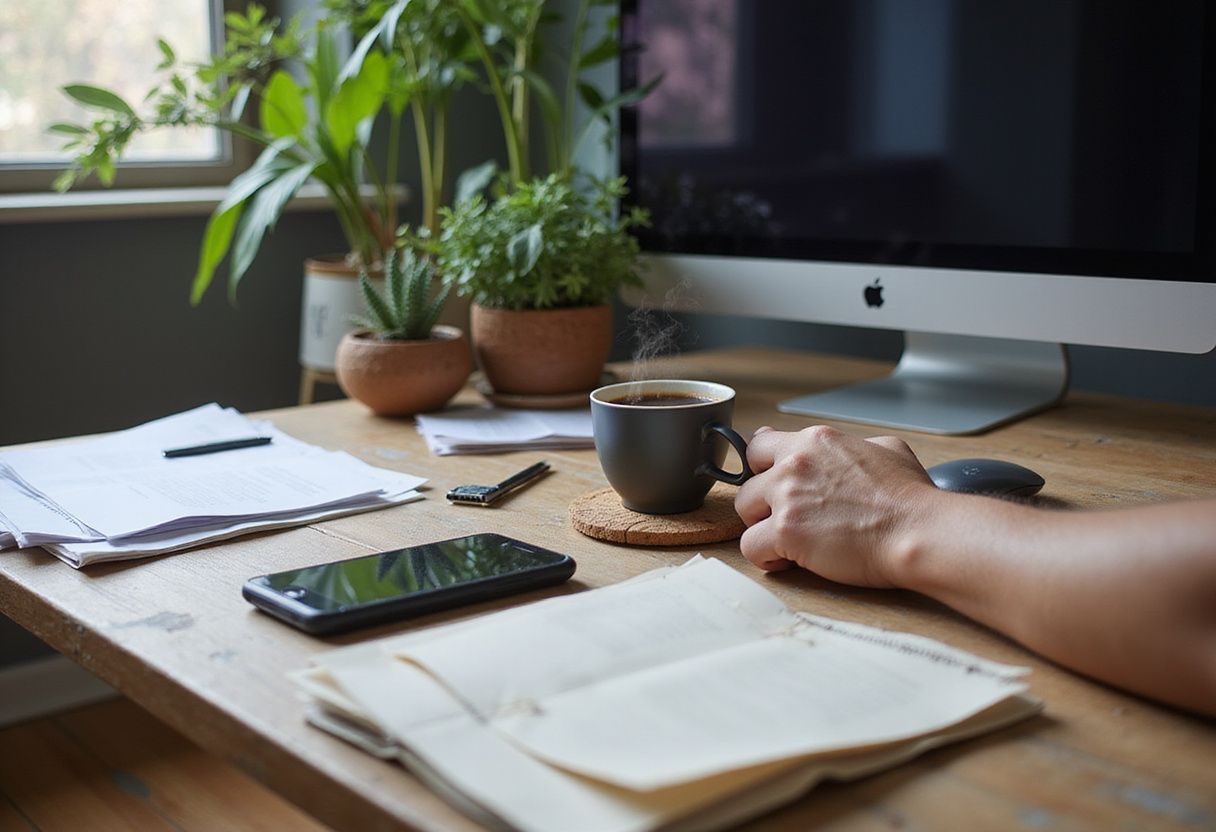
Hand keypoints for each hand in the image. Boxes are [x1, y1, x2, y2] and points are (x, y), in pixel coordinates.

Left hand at [734, 425, 938, 585]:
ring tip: (789, 542)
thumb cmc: (911, 497)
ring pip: (743, 511)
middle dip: (764, 504)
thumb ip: (855, 444)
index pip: (759, 445)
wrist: (919, 531)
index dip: (762, 468)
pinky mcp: (786, 531)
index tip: (771, 485)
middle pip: (748, 482)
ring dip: (761, 528)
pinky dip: (765, 557)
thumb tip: (848, 446)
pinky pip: (750, 546)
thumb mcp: (887, 449)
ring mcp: (787, 496)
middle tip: (789, 520)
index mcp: (816, 441)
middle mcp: (795, 462)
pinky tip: (788, 561)